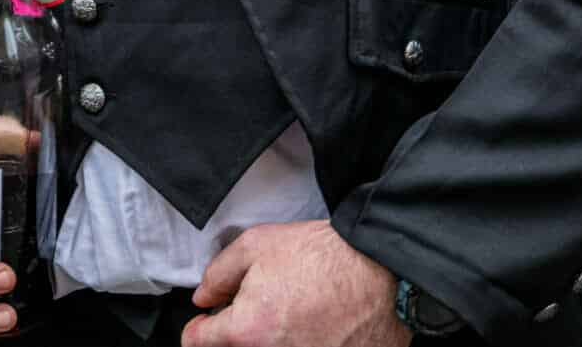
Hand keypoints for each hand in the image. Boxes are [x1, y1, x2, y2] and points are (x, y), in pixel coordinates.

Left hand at [185, 220, 408, 346]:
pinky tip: (314, 328)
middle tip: (256, 312)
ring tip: (291, 316)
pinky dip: (303, 343)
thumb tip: (203, 298)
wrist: (382, 271)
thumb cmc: (323, 257)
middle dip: (237, 334)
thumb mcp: (256, 245)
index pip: (199, 343)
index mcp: (247, 331)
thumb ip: (218, 273)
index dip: (200, 328)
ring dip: (270, 339)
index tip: (206, 321)